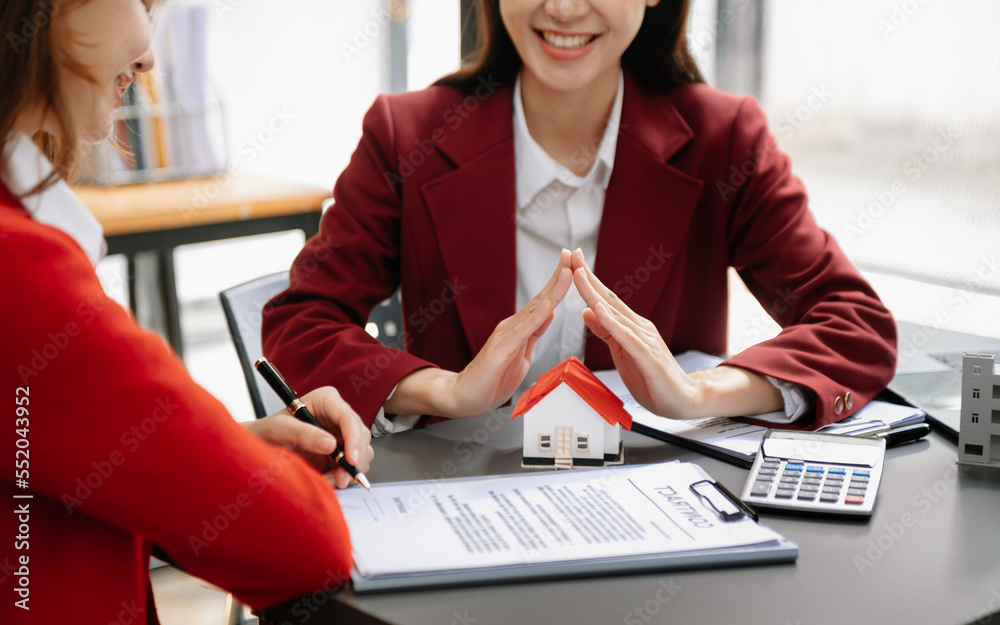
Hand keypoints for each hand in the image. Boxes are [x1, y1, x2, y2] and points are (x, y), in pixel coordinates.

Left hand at [242, 387, 373, 487]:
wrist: (258, 450)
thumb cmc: (265, 433)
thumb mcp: (277, 430)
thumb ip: (301, 434)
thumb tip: (330, 444)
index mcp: (326, 401)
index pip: (349, 418)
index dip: (354, 439)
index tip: (350, 460)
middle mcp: (337, 417)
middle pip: (361, 437)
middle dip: (354, 460)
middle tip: (340, 479)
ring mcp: (341, 436)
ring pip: (363, 452)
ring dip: (349, 471)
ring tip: (328, 481)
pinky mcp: (341, 454)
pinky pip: (354, 466)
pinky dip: (345, 477)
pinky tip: (328, 481)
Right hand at [386, 249, 573, 416]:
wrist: (464, 397)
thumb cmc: (492, 379)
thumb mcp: (523, 352)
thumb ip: (534, 332)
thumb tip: (549, 312)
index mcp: (520, 328)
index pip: (544, 301)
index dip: (559, 283)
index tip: (573, 265)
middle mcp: (513, 325)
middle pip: (541, 297)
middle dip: (558, 275)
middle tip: (572, 253)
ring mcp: (506, 335)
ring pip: (535, 308)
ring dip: (552, 289)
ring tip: (566, 271)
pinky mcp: (501, 349)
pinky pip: (523, 331)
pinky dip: (538, 316)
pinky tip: (549, 305)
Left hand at [569, 249, 703, 418]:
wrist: (682, 400)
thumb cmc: (652, 378)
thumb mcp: (620, 353)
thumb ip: (606, 332)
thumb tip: (588, 312)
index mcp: (630, 326)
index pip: (605, 299)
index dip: (587, 281)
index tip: (572, 262)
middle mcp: (639, 326)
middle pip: (608, 298)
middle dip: (588, 276)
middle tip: (572, 255)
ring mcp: (645, 339)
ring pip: (615, 312)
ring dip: (595, 293)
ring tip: (579, 275)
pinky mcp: (648, 356)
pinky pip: (627, 337)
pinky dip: (612, 322)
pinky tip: (599, 311)